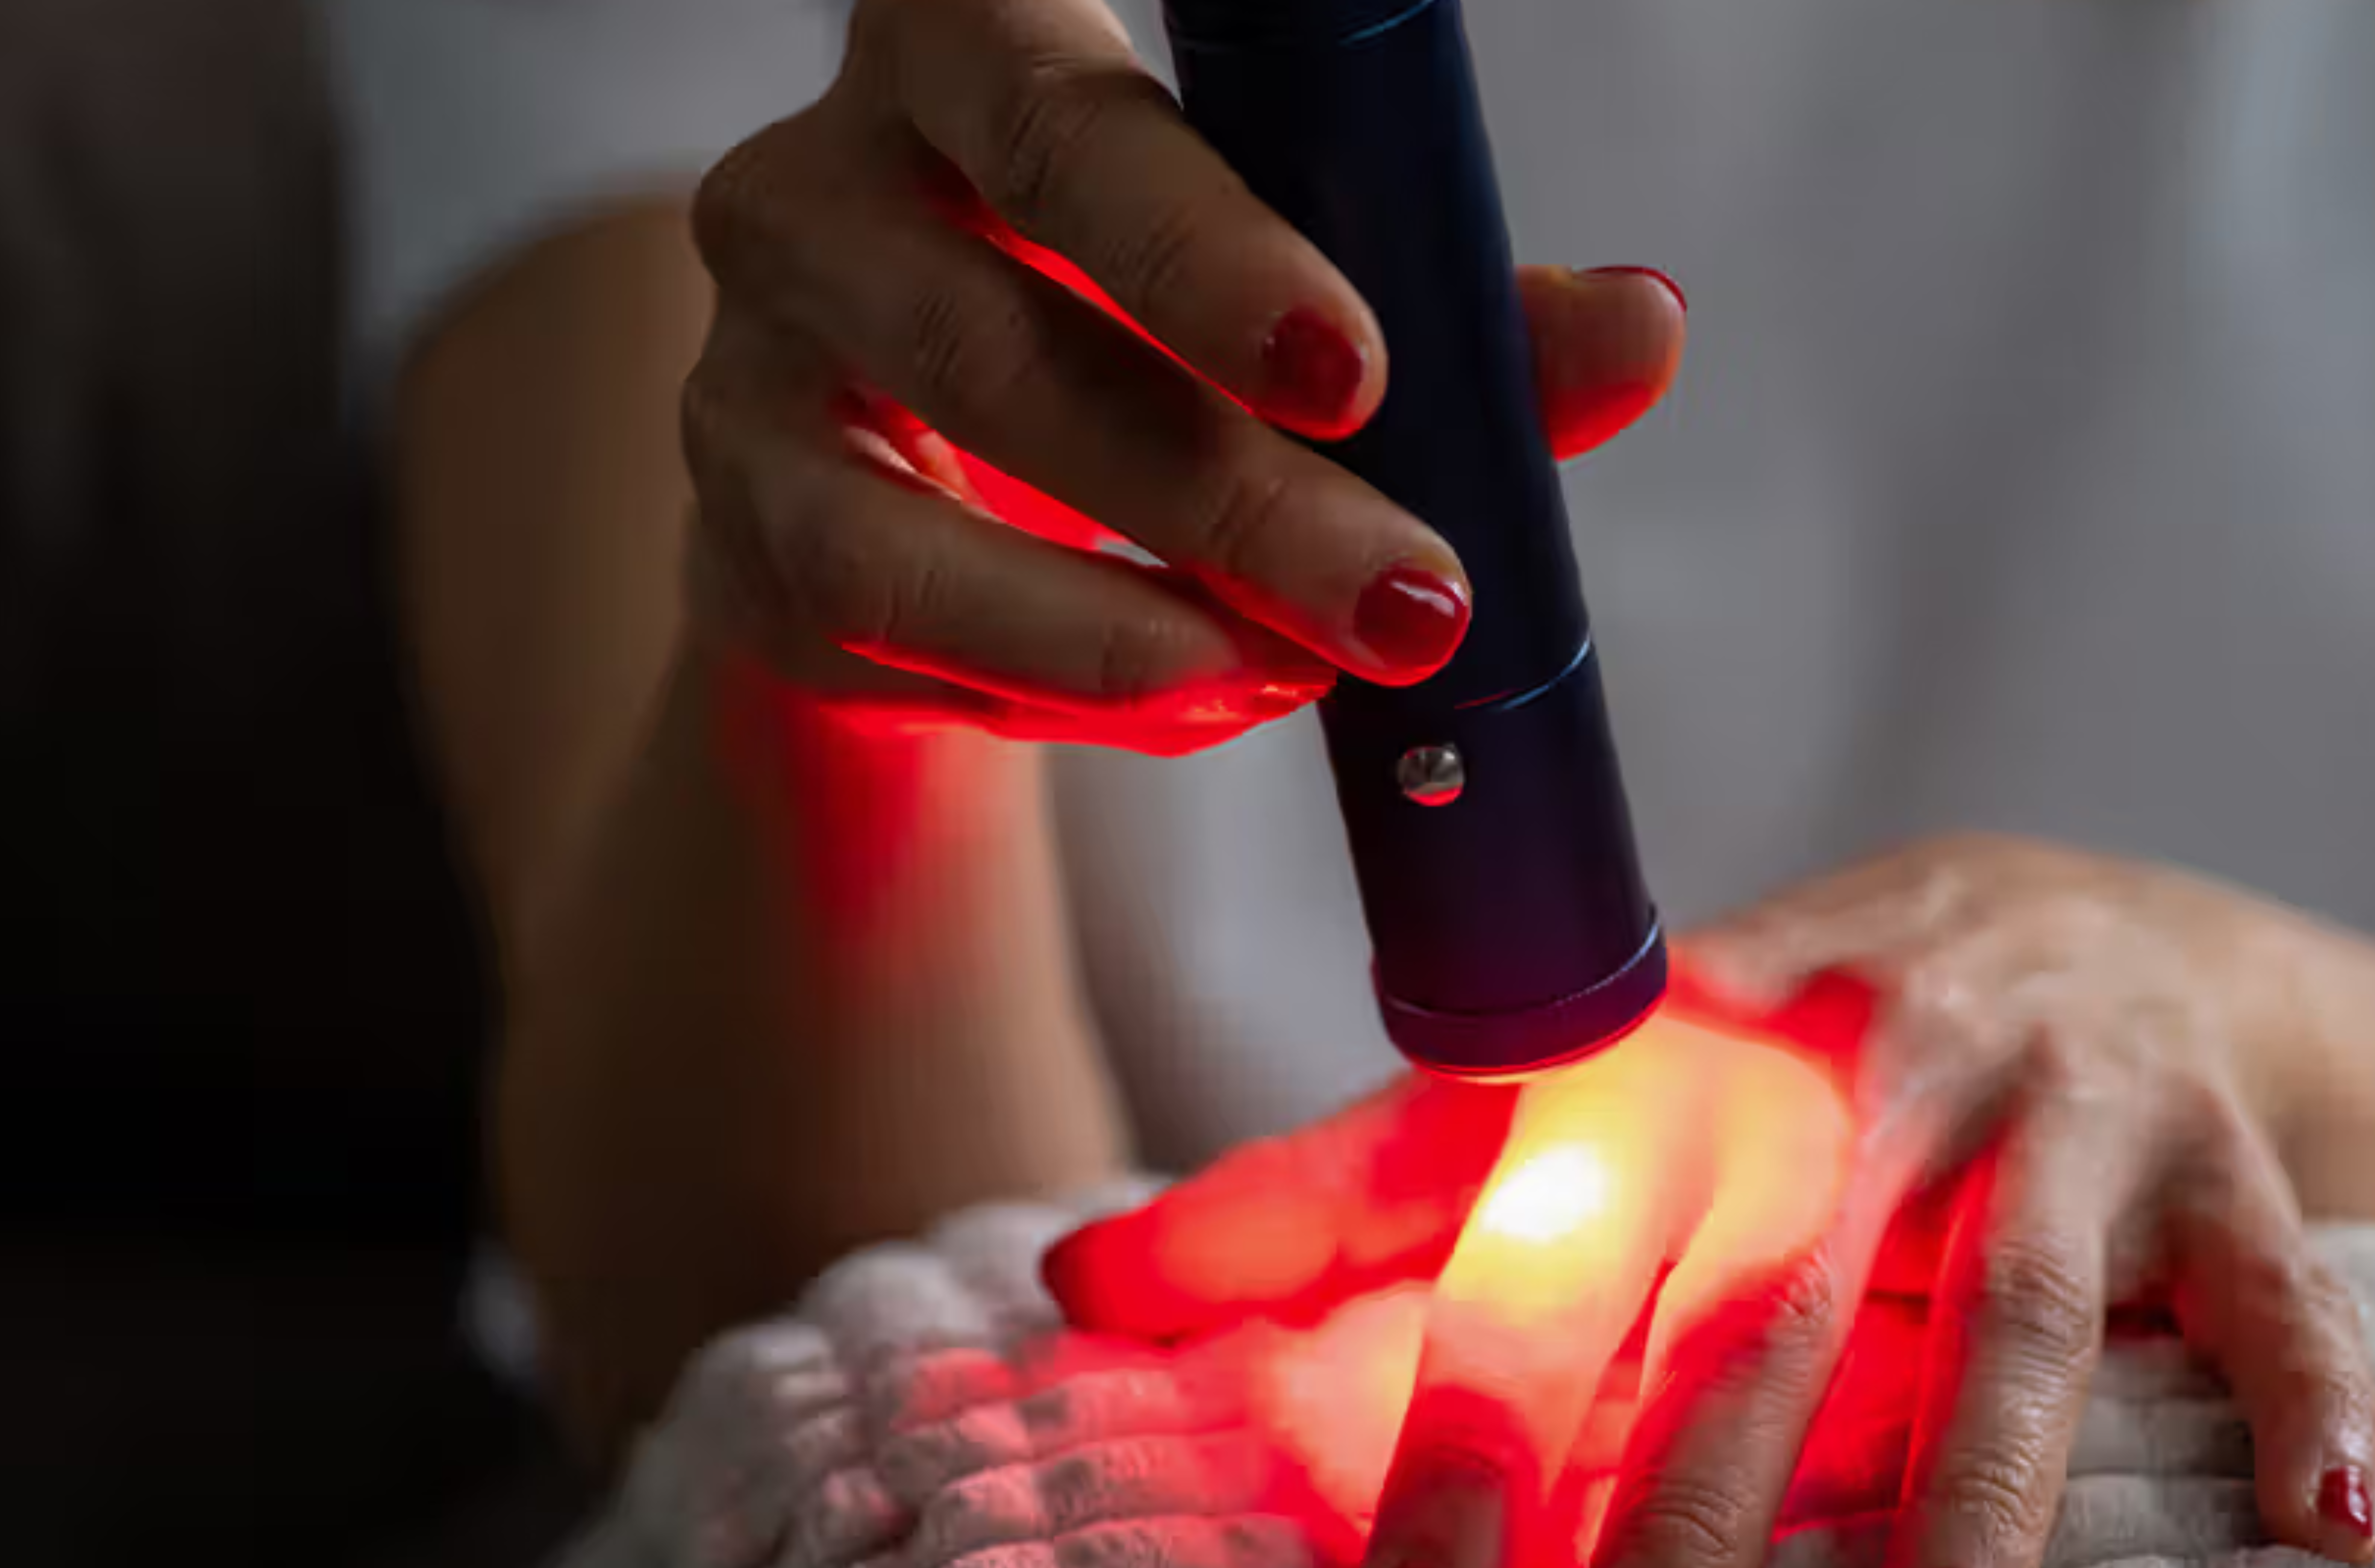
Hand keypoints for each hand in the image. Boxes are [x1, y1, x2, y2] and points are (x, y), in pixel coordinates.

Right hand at [679, 0, 1686, 751]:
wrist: (933, 462)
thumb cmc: (1138, 323)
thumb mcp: (1293, 297)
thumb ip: (1462, 313)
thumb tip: (1635, 332)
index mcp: (965, 54)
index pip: (1056, 111)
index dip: (1201, 243)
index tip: (1360, 370)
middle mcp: (814, 185)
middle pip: (1008, 332)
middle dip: (1234, 493)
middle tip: (1411, 597)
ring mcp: (748, 368)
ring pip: (910, 518)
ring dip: (1123, 621)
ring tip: (1296, 674)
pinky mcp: (739, 535)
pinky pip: (885, 635)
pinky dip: (1054, 686)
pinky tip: (1191, 697)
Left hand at [1045, 834, 2374, 1567]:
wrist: (2103, 906)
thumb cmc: (1791, 1036)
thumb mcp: (1584, 1078)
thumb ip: (1354, 1184)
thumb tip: (1082, 1283)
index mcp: (1687, 1040)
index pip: (1551, 1230)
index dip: (1468, 1415)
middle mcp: (1870, 1056)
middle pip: (1761, 1303)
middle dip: (1684, 1510)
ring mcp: (2065, 1100)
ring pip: (2009, 1307)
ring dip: (1977, 1491)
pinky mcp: (2228, 1152)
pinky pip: (2280, 1282)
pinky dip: (2312, 1392)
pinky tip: (2327, 1532)